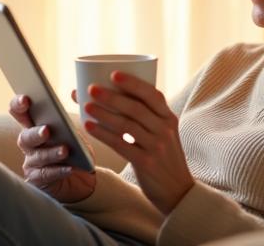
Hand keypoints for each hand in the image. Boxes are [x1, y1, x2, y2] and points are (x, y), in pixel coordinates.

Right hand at [9, 94, 95, 202]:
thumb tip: (74, 94)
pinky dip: (58, 171)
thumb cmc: (76, 153)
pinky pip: (46, 175)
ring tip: (65, 150)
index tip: (26, 99)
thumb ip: (70, 121)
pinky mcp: (36, 180)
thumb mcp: (77, 134)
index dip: (18, 105)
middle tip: (47, 130)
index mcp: (35, 126)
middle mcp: (29, 144)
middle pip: (25, 136)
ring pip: (37, 156)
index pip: (20, 112)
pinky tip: (69, 168)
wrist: (83, 180)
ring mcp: (31, 163)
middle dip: (35, 133)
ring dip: (51, 153)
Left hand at [82, 71, 194, 214]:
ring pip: (126, 125)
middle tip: (92, 89)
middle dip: (112, 96)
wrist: (177, 190)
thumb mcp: (164, 133)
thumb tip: (113, 95)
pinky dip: (103, 134)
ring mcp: (156, 146)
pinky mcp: (145, 162)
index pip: (152, 94)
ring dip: (104, 113)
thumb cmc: (163, 157)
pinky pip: (121, 144)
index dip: (133, 83)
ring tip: (86, 106)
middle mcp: (165, 129)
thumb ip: (148, 117)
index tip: (113, 74)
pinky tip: (89, 127)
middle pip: (136, 108)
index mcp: (169, 117)